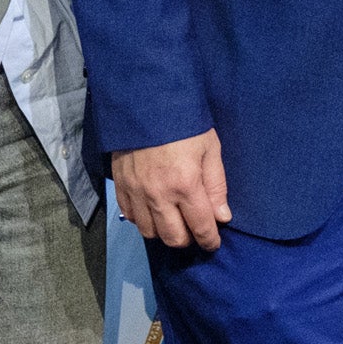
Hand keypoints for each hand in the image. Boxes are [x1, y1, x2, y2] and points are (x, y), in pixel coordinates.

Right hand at [114, 130, 231, 248]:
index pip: (201, 228)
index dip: (210, 240)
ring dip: (163, 232)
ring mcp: (137, 191)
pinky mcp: (120, 184)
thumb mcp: (210, 148)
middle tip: (194, 229)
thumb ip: (216, 185)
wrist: (146, 101)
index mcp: (186, 184)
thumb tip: (222, 217)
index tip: (213, 242)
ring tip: (173, 220)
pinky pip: (129, 216)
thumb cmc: (184, 123)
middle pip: (173, 238)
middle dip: (188, 239)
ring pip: (149, 232)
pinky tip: (152, 210)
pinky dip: (142, 219)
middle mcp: (159, 194)